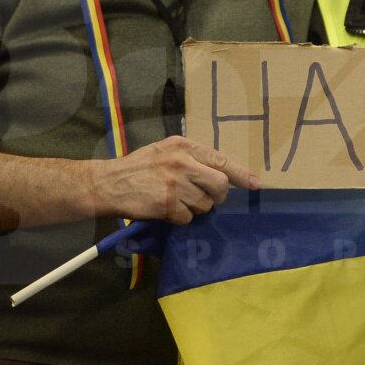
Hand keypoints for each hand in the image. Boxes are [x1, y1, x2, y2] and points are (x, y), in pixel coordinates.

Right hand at [97, 136, 258, 223]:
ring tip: (176, 201)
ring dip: (195, 208)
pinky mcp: (167, 203)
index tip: (256, 184)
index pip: (221, 160)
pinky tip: (166, 210)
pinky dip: (180, 218)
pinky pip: (188, 217)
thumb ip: (190, 158)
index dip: (241, 174)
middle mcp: (182, 162)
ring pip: (204, 204)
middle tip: (207, 199)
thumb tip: (221, 174)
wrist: (109, 183)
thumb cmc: (138, 167)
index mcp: (183, 146)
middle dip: (218, 196)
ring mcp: (175, 183)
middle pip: (220, 184)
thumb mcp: (165, 151)